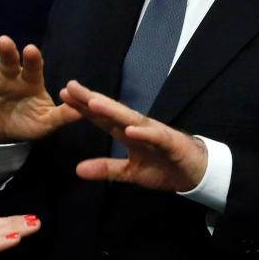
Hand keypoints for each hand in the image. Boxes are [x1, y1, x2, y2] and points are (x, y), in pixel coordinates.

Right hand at [0, 36, 79, 141]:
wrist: (4, 132)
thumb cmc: (29, 122)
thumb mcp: (45, 122)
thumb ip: (61, 116)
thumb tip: (81, 111)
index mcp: (30, 80)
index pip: (33, 67)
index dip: (32, 59)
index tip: (31, 49)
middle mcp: (11, 74)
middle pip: (10, 60)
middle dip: (7, 51)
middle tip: (4, 41)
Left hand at [60, 81, 207, 191]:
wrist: (195, 173)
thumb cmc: (162, 166)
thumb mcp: (129, 172)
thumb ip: (105, 169)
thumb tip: (78, 170)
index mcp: (126, 132)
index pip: (101, 117)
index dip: (82, 107)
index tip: (64, 94)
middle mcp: (137, 127)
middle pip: (111, 111)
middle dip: (91, 99)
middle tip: (71, 87)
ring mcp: (153, 133)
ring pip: (130, 119)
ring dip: (112, 110)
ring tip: (93, 103)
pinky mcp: (170, 143)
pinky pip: (155, 137)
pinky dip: (143, 132)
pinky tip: (130, 129)